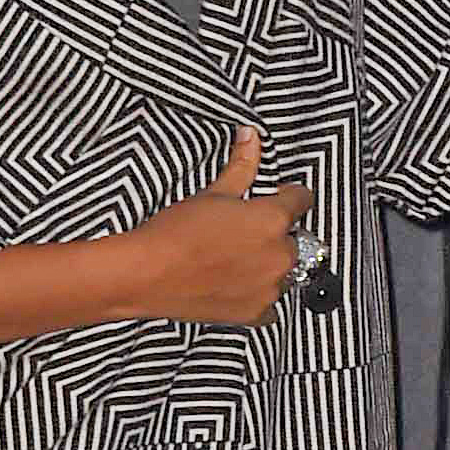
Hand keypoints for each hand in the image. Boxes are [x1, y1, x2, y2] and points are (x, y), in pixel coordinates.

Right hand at [118, 126, 315, 326]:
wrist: (147, 274)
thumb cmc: (176, 232)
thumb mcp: (214, 193)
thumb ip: (242, 165)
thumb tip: (252, 136)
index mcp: (274, 219)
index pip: (302, 200)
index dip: (289, 196)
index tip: (279, 198)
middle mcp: (280, 255)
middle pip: (294, 239)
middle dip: (275, 235)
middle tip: (243, 234)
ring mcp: (270, 287)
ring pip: (284, 272)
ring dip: (268, 265)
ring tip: (233, 259)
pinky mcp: (256, 313)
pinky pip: (271, 304)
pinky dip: (258, 295)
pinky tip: (235, 285)